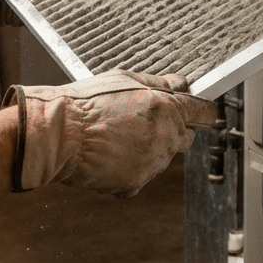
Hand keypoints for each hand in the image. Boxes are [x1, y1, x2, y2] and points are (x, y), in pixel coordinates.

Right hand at [7, 70, 217, 195]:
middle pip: (186, 138)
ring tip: (116, 138)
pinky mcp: (135, 183)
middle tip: (144, 123)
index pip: (203, 112)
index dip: (203, 112)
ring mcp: (151, 163)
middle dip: (173, 130)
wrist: (59, 134)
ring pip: (161, 157)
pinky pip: (140, 177)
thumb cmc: (87, 102)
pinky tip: (109, 157)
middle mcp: (165, 137)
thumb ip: (159, 83)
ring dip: (148, 149)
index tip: (202, 113)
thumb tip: (181, 84)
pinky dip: (129, 170)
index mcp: (166, 108)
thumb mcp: (125, 79)